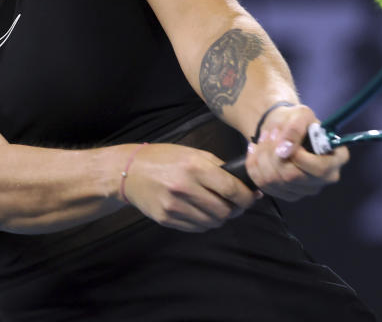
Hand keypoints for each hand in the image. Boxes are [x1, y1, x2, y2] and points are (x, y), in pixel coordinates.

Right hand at [121, 143, 257, 231]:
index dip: (247, 198)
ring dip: (220, 218)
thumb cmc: (165, 159)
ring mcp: (174, 206)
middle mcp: (185, 187)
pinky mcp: (166, 218)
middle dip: (235, 210)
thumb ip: (218, 167)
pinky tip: (201, 212)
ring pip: (211, 223)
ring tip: (218, 208)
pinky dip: (204, 223)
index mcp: (195, 167)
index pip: (232, 189)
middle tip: (236, 204)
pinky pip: (195, 228)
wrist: (129, 171)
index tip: (252, 198)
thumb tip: (244, 183)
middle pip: (224, 210)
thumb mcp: (192, 153)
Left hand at [244, 104, 349, 200]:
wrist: (283, 129)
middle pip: (292, 177)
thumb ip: (295, 129)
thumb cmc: (297, 121)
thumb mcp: (299, 114)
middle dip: (273, 153)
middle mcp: (325, 178)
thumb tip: (284, 151)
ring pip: (274, 181)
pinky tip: (256, 151)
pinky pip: (263, 185)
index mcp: (337, 158)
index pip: (319, 169)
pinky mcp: (287, 194)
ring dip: (261, 157)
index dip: (298, 155)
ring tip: (262, 139)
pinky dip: (254, 165)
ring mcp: (306, 189)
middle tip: (268, 134)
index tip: (283, 136)